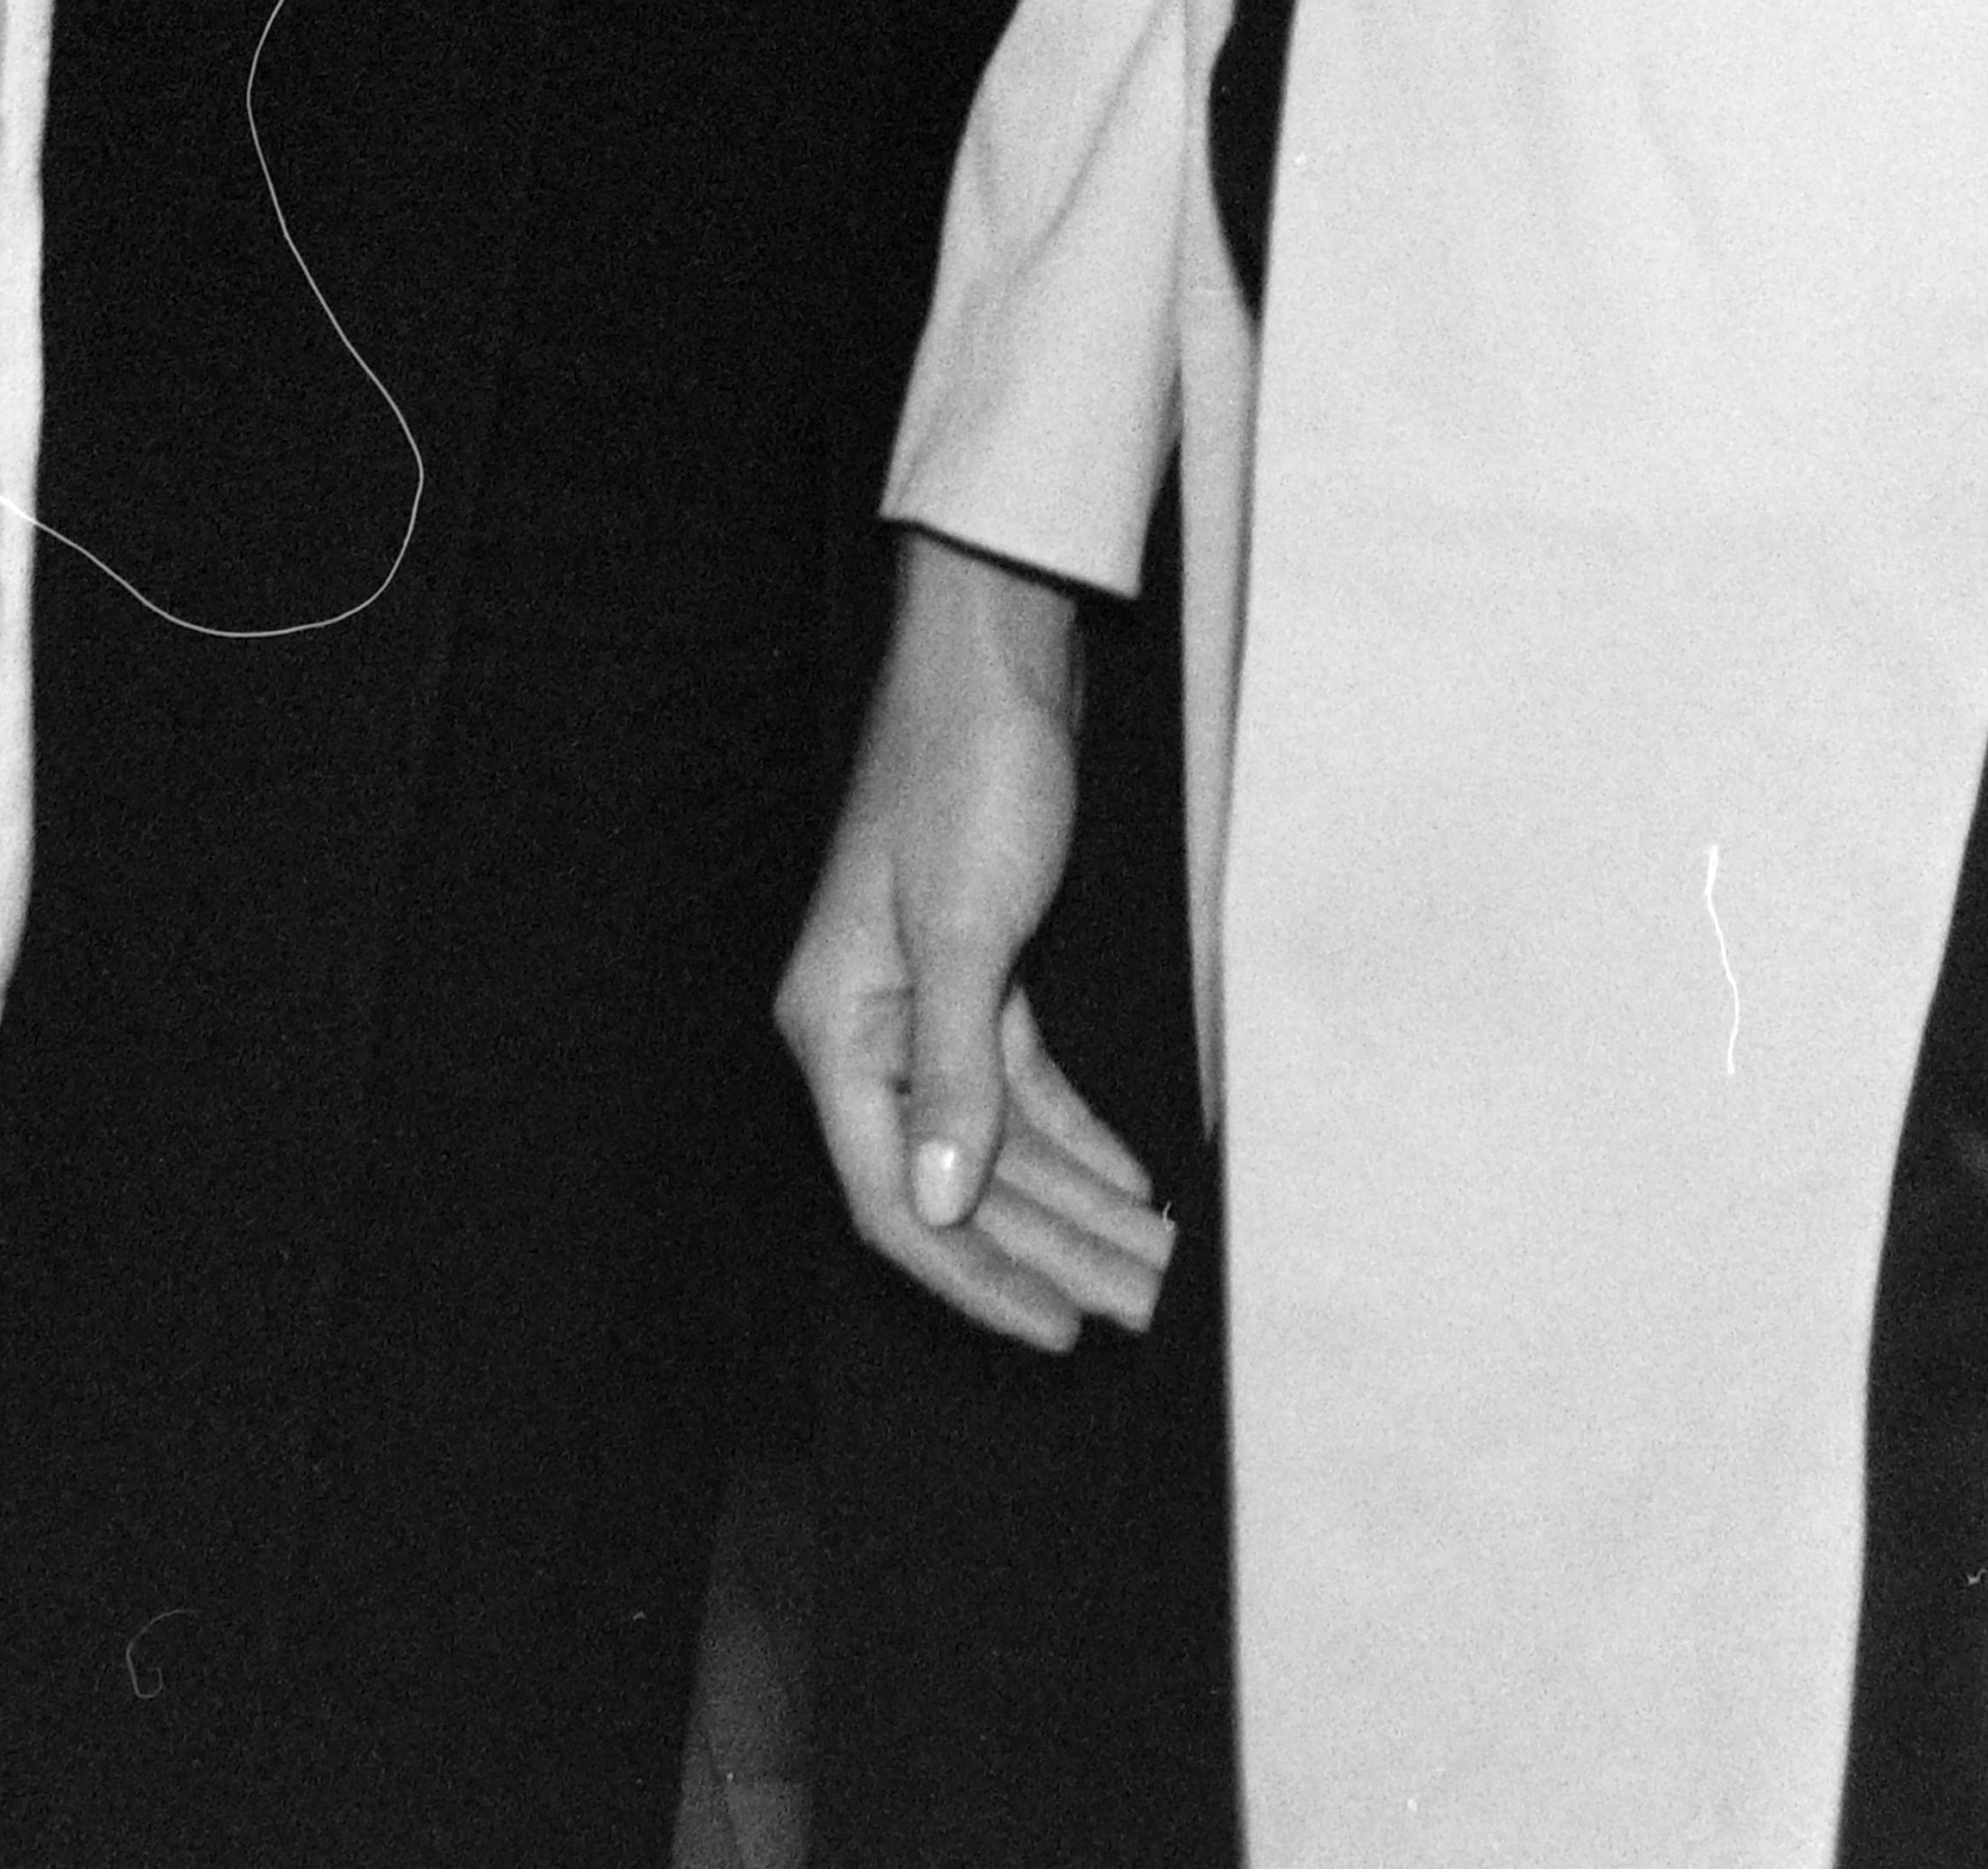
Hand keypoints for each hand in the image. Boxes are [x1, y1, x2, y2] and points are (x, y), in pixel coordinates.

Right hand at [776, 531, 1175, 1355]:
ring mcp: (921, 1000)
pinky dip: (1075, 1135)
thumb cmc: (966, 774)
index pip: (898, 1196)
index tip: (1058, 1328)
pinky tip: (1129, 1177)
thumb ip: (954, 1072)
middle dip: (1049, 1250)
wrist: (997, 659)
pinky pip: (1022, 1083)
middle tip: (1139, 1307)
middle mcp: (868, 1027)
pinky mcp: (977, 969)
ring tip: (1149, 1262)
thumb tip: (945, 1205)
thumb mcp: (964, 928)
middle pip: (958, 1179)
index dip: (976, 1275)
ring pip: (998, 1137)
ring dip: (1073, 1202)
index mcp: (837, 1027)